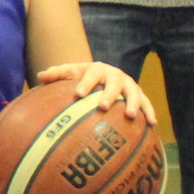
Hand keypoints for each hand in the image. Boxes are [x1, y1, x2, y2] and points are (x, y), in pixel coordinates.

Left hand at [37, 60, 153, 123]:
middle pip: (114, 83)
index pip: (91, 73)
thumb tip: (40, 76)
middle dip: (109, 94)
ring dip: (133, 103)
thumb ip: (57, 74)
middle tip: (103, 106)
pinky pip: (147, 104)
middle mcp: (116, 75)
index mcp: (98, 69)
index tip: (78, 94)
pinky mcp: (140, 95)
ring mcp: (129, 85)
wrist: (104, 77)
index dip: (86, 83)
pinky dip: (150, 112)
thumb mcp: (71, 74)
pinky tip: (152, 124)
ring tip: (130, 116)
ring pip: (134, 93)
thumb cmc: (83, 78)